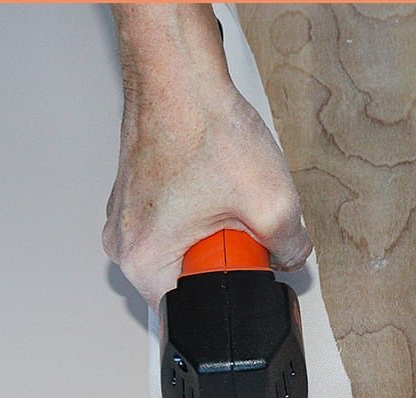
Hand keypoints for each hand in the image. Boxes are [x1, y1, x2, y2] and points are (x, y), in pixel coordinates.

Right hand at [103, 81, 310, 306]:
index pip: (195, 310)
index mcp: (142, 260)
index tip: (246, 258)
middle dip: (227, 255)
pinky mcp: (137, 192)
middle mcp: (124, 242)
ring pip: (188, 244)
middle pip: (192, 276)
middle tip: (239, 219)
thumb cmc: (203, 126)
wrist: (179, 71)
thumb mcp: (272, 204)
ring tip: (225, 191)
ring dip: (217, 228)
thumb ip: (291, 248)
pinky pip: (178, 218)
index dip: (234, 288)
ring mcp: (127, 215)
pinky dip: (204, 205)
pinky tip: (215, 177)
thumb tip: (291, 258)